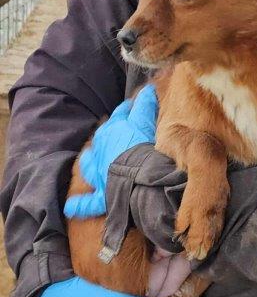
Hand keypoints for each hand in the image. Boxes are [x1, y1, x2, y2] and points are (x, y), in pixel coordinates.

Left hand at [64, 84, 158, 217]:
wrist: (139, 177)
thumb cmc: (142, 146)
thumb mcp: (144, 122)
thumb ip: (145, 105)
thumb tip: (147, 89)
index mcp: (112, 130)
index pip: (121, 114)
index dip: (129, 109)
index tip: (135, 106)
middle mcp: (101, 150)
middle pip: (103, 137)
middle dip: (108, 133)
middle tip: (118, 130)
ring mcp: (99, 172)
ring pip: (89, 164)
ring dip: (88, 161)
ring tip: (88, 158)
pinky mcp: (103, 194)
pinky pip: (89, 202)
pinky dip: (80, 204)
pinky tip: (69, 207)